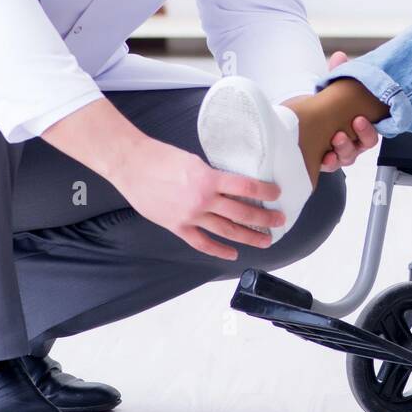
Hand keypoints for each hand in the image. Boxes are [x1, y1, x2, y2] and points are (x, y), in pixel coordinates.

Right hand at [110, 135, 284, 260]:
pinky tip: (232, 253)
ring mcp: (190, 216)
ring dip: (248, 236)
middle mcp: (203, 200)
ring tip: (265, 240)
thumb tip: (230, 187)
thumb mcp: (195, 160)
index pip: (246, 186)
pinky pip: (201, 243)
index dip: (265, 191)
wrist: (132, 166)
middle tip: (279, 221)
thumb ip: (212, 176)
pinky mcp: (177, 226)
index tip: (277, 193)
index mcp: (209, 178)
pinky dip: (218, 250)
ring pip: (226, 230)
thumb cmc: (161, 157)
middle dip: (264, 218)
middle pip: (242, 212)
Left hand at [313, 51, 379, 172]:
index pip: (370, 132)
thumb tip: (339, 56)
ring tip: (336, 138)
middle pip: (364, 145)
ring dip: (344, 148)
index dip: (367, 129)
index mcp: (358, 126)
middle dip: (360, 136)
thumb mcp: (330, 89)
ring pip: (349, 156)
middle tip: (352, 125)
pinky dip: (329, 161)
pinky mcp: (325, 160)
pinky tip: (325, 156)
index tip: (359, 119)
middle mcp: (352, 141)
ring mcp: (339, 152)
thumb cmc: (322, 106)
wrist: (301, 120)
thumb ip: (337, 74)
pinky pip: (331, 165)